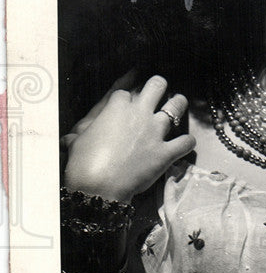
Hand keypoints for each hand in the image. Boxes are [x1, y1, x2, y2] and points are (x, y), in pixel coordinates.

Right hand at [62, 72, 195, 201]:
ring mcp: (155, 132)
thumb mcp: (77, 141)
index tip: (128, 101)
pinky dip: (188, 142)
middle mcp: (139, 114)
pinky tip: (186, 143)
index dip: (127, 96)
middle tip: (160, 89)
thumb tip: (69, 139)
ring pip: (176, 107)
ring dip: (179, 104)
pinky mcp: (165, 152)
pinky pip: (186, 142)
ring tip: (179, 103)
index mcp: (117, 107)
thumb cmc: (83, 163)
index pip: (126, 91)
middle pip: (156, 85)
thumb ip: (81, 134)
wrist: (98, 187)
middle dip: (159, 85)